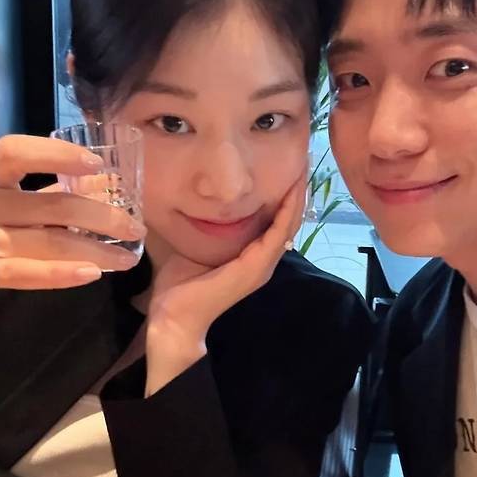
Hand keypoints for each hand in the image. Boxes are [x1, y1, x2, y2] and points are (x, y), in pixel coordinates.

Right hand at [0, 135, 145, 289]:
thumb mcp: (6, 188)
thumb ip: (46, 182)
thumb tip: (103, 176)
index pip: (14, 153)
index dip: (55, 155)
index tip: (96, 163)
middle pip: (52, 205)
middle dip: (103, 216)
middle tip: (136, 226)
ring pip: (49, 241)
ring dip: (96, 249)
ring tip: (127, 258)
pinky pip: (22, 274)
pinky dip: (58, 275)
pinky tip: (91, 274)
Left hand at [144, 172, 305, 394]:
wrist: (172, 317)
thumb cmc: (178, 287)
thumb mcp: (193, 247)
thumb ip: (203, 228)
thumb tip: (195, 198)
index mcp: (252, 257)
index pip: (277, 221)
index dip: (286, 195)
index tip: (289, 166)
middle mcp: (263, 261)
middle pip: (289, 220)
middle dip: (297, 191)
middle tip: (304, 159)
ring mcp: (262, 266)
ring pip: (289, 224)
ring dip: (298, 196)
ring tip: (303, 168)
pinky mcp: (256, 268)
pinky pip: (279, 233)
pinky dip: (288, 210)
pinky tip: (293, 190)